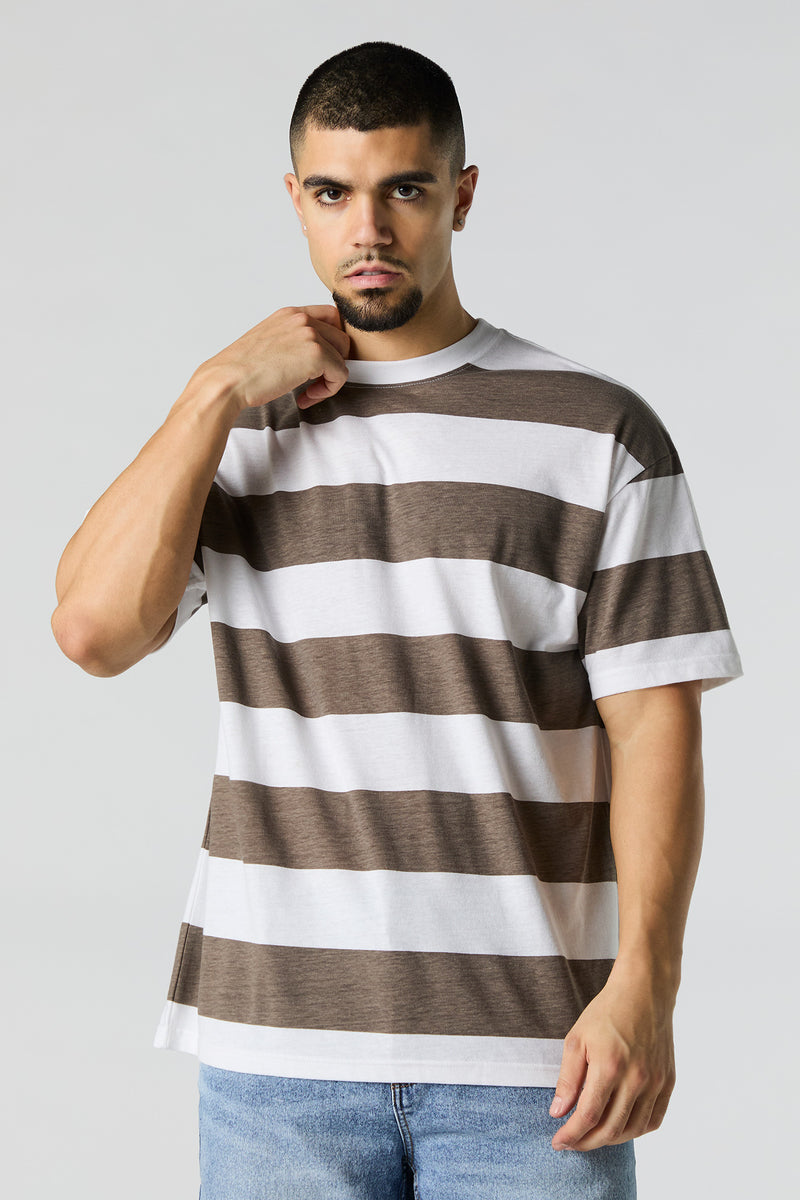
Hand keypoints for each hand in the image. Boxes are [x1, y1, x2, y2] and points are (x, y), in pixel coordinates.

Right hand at [195, 305, 350, 409]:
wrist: (228, 381)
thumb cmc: (241, 370)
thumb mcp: (269, 343)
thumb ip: (292, 341)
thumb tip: (312, 356)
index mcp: (289, 314)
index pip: (330, 316)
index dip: (332, 341)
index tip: (322, 362)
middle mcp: (301, 319)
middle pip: (341, 339)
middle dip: (332, 362)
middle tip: (314, 381)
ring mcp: (309, 335)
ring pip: (343, 358)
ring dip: (329, 379)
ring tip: (308, 392)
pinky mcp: (316, 355)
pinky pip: (340, 375)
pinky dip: (328, 391)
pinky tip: (306, 397)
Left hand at [549, 964, 676, 1150]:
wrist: (645, 991)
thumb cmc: (607, 1012)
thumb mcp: (577, 1039)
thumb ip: (567, 1079)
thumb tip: (558, 1113)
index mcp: (609, 1066)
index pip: (588, 1116)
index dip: (571, 1134)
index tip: (558, 1142)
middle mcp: (636, 1079)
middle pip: (610, 1129)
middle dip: (586, 1142)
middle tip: (571, 1143)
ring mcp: (656, 1082)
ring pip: (633, 1130)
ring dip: (610, 1140)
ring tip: (592, 1136)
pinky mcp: (668, 1082)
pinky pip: (653, 1120)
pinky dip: (635, 1130)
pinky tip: (620, 1126)